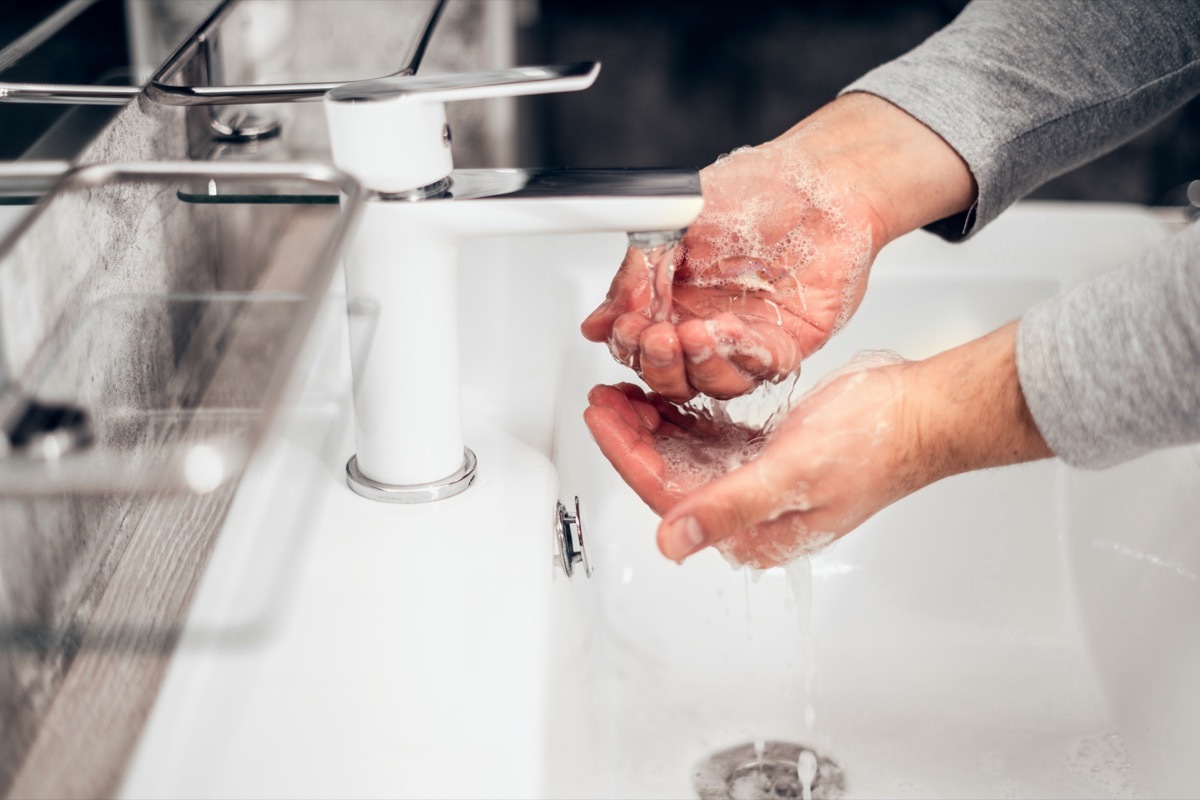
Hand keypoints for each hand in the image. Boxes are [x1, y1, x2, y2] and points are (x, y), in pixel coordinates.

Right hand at [581, 140, 884, 402]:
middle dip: (659, 364)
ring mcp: (747, 338)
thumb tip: (600, 322)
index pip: (640, 346)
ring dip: (698, 366)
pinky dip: (741, 358)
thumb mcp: (673, 227)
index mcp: (674, 300)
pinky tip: (730, 331)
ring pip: (714, 384)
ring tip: (694, 333)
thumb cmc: (754, 191)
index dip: (629, 345)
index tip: (627, 328)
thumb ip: (636, 276)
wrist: (819, 183)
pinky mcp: (788, 344)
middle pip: (673, 378)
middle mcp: (707, 324)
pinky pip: (760, 370)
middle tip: (657, 338)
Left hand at [584, 324, 1051, 568]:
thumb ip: (727, 507)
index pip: (667, 494)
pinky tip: (669, 393)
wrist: (923, 413)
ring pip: (687, 453)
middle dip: (632, 434)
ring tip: (626, 388)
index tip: (599, 414)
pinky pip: (713, 436)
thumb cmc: (875, 444)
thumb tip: (671, 544)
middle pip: (670, 473)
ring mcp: (759, 480)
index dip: (626, 452)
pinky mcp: (770, 453)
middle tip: (604, 394)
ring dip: (654, 422)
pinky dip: (686, 415)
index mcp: (751, 527)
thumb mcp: (792, 474)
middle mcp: (750, 510)